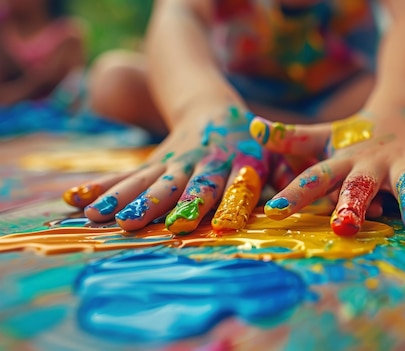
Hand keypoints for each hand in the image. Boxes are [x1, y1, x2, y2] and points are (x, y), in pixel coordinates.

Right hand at [64, 105, 269, 233]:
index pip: (227, 185)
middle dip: (158, 203)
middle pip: (179, 184)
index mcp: (236, 163)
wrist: (212, 108)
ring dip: (123, 198)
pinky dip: (103, 187)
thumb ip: (282, 174)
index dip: (217, 202)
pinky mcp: (154, 161)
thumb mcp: (271, 153)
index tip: (199, 221)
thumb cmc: (249, 143)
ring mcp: (173, 161)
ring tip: (98, 216)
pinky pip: (128, 174)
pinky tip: (78, 200)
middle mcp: (202, 163)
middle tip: (136, 222)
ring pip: (146, 179)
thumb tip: (292, 200)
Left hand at [249, 108, 404, 235]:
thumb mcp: (327, 136)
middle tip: (349, 224)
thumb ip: (294, 138)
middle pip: (371, 183)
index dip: (296, 191)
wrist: (402, 110)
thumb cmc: (358, 137)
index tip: (274, 210)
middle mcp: (384, 162)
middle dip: (360, 203)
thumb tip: (254, 128)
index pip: (319, 174)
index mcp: (352, 158)